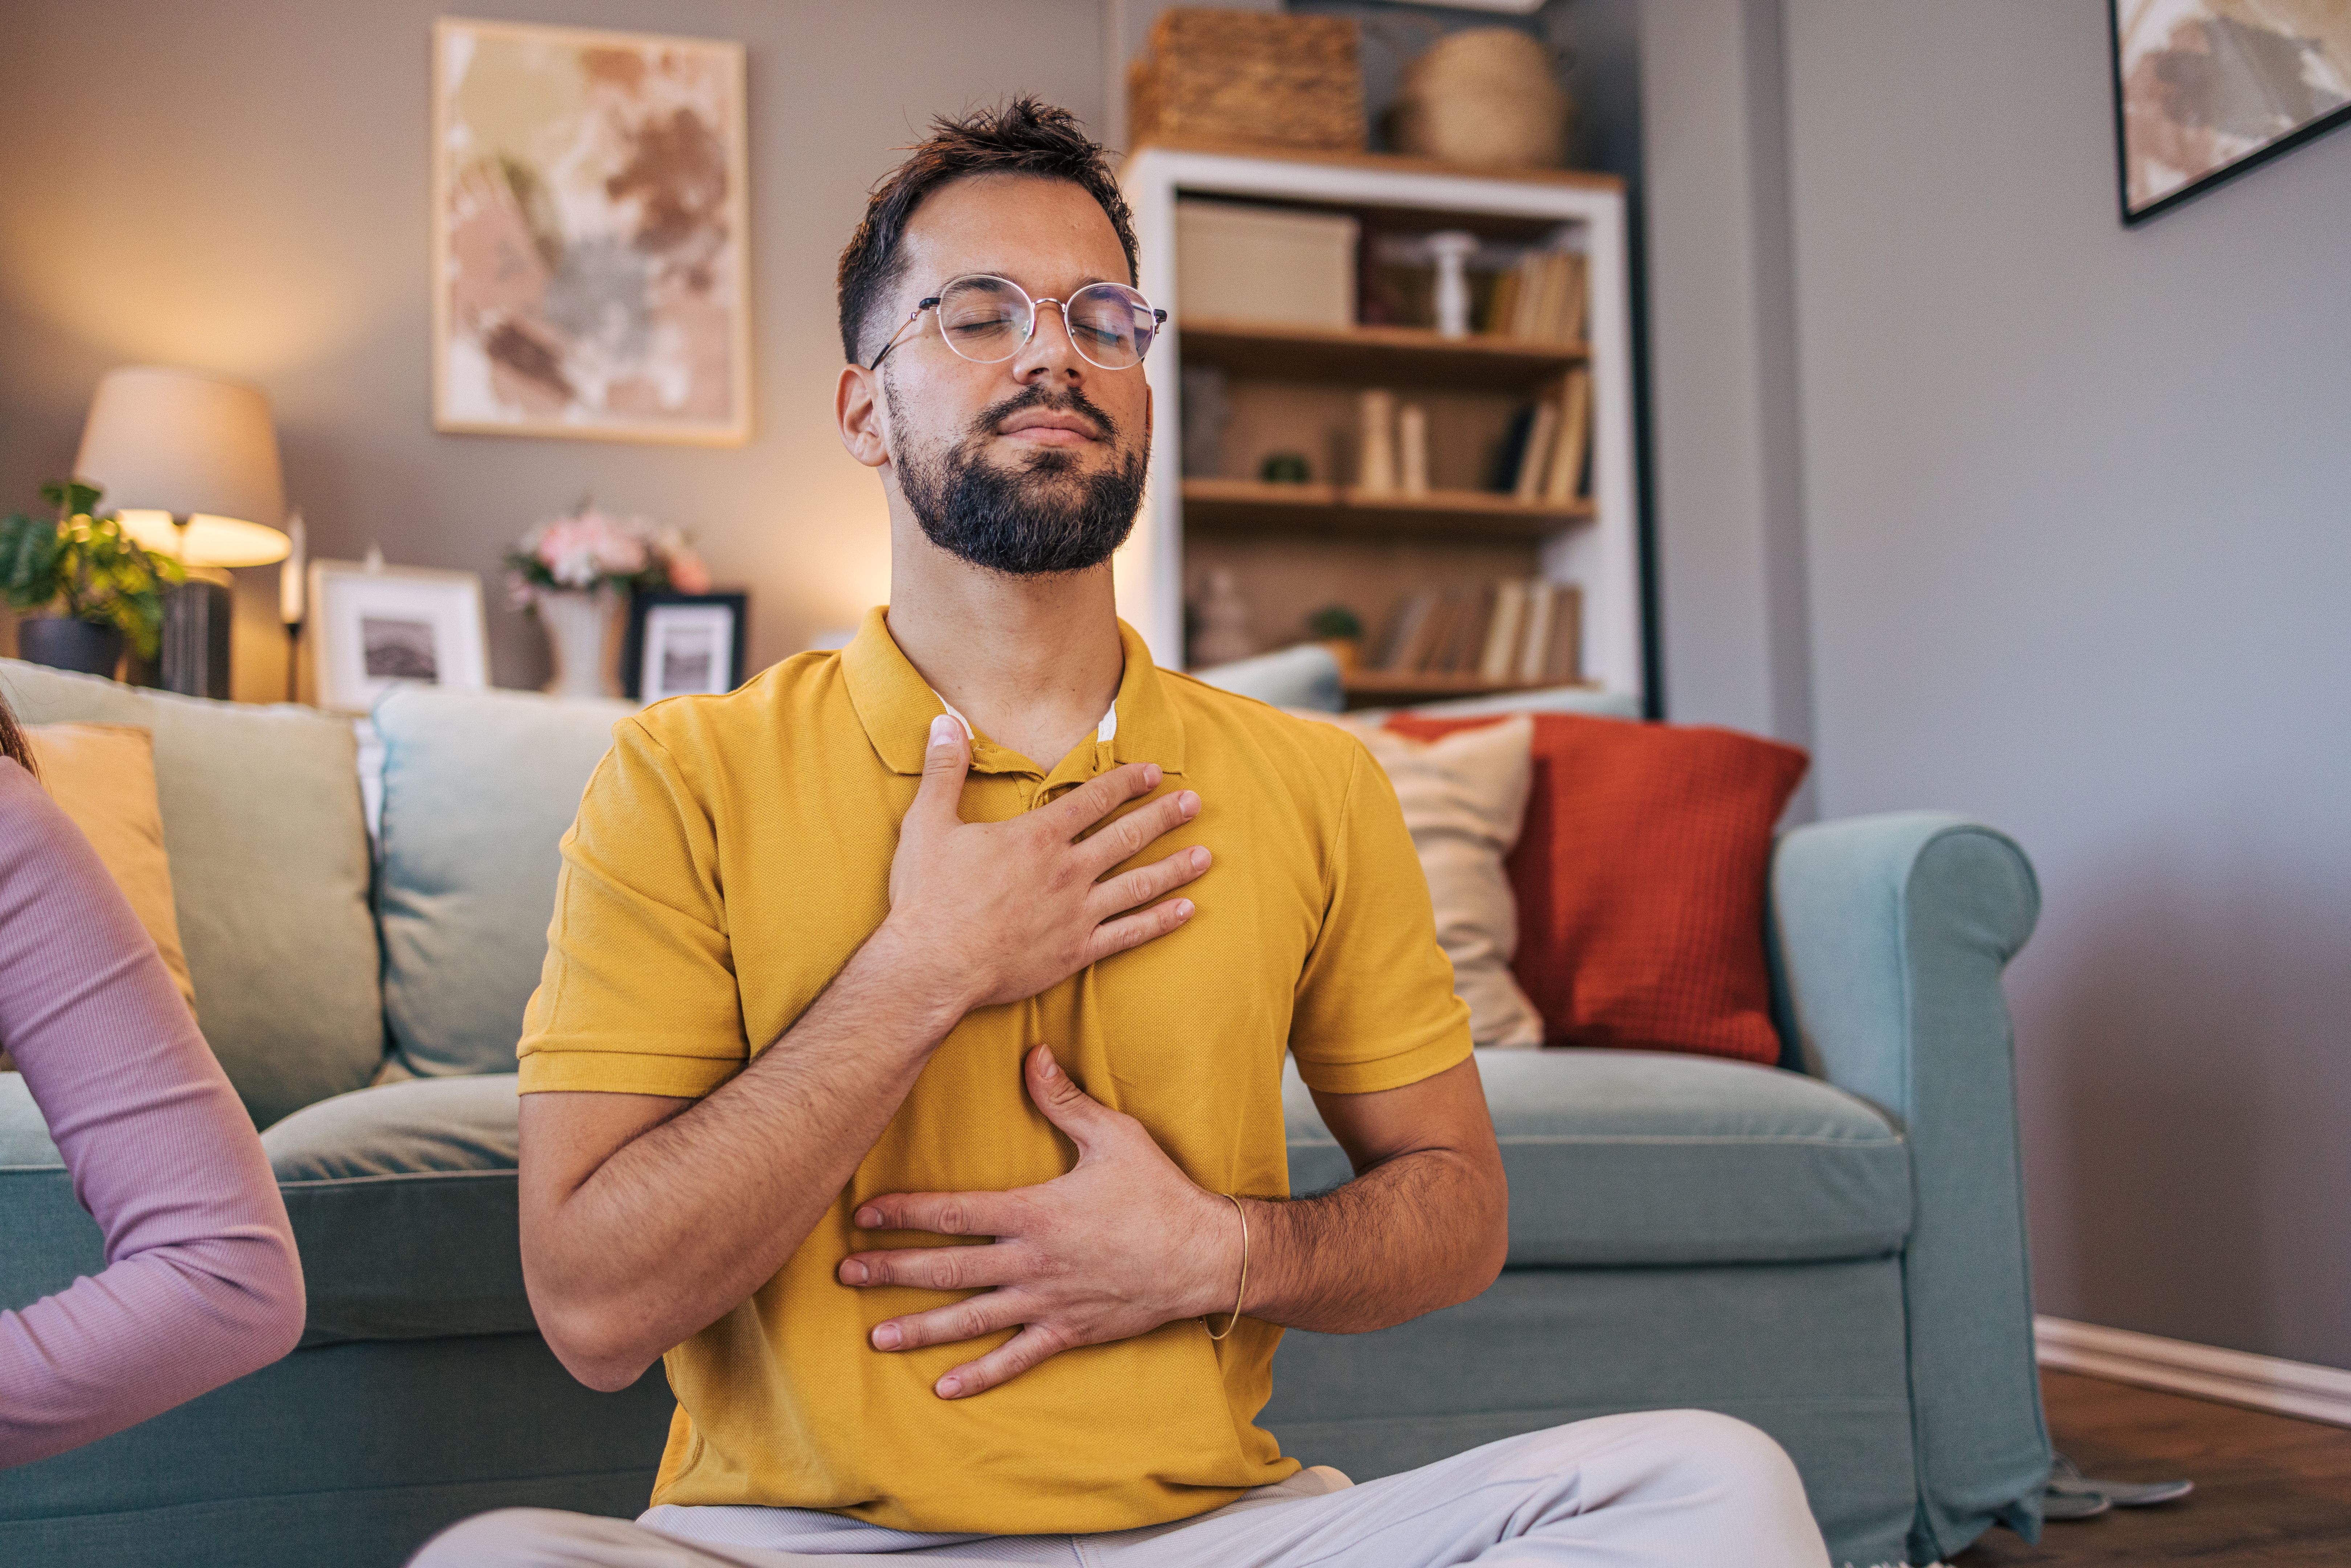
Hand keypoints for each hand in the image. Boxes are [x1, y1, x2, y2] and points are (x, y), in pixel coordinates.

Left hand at [839, 1045, 1244, 1398]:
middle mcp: (1031, 1263)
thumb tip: (1032, 1054)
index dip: (903, 1213)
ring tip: (875, 1338)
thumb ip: (1065, 1099)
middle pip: (947, 1269)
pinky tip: (944, 1388)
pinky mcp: (1068, 1332)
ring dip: (919, 1328)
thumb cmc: (1159, 1192)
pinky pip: (1016, 1359)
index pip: (952, 1213)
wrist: (1205, 1254)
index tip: (862, 1215)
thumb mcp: (1114, 1136)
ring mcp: (1047, 1303)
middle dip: (891, 1271)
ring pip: (970, 1319)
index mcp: (1034, 1213)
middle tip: (844, 1274)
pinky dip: (979, 1375)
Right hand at [883, 715, 1209, 1012]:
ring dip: (1174, 867)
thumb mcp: (928, 823)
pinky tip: (1185, 911)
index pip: (1094, 799)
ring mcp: (1077, 913)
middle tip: (1194, 804)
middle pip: (1127, 837)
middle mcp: (1067, 871)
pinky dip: (1160, 922)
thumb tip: (946, 721)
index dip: (1127, 782)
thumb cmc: (927, 897)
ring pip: (1139, 884)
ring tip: (1205, 855)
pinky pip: (1129, 934)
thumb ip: (944, 770)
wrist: (931, 966)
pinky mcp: (1076, 952)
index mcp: (1037, 837)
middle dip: (1164, 816)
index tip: (1154, 772)